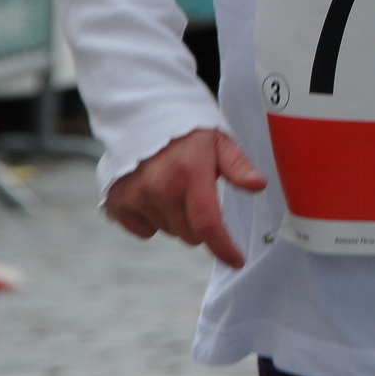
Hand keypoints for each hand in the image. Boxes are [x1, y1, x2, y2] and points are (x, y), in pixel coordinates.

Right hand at [104, 129, 266, 268]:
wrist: (142, 114)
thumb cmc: (188, 131)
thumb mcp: (219, 141)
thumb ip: (238, 167)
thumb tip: (258, 185)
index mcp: (190, 172)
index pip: (207, 224)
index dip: (223, 248)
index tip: (236, 261)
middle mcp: (160, 187)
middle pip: (190, 235)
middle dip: (199, 223)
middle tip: (197, 193)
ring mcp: (135, 195)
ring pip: (168, 232)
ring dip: (175, 219)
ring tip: (172, 186)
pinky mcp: (116, 201)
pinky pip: (142, 231)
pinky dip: (151, 220)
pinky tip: (152, 194)